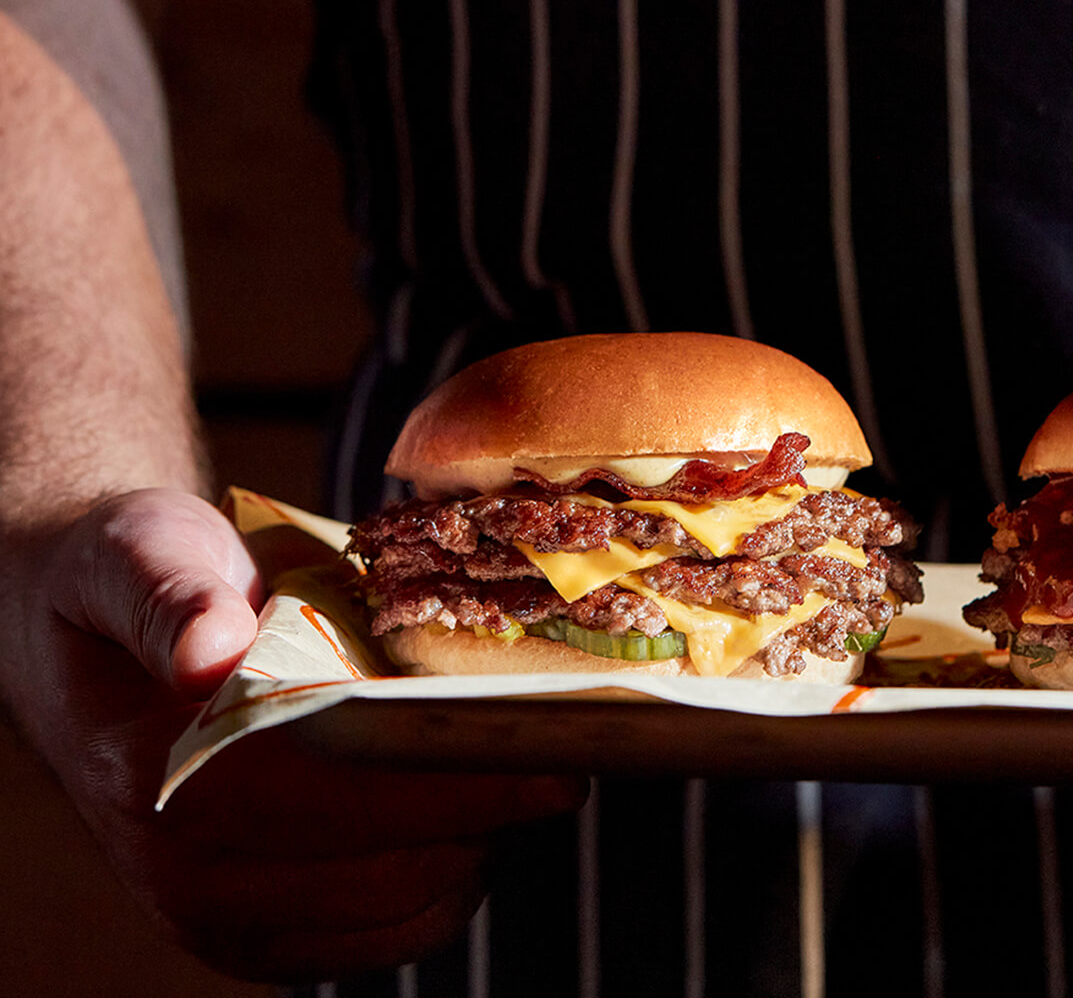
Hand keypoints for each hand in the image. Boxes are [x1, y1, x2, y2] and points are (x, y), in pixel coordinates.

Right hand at [1, 488, 586, 981]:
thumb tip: (210, 650)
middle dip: (489, 817)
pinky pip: (389, 933)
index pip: (330, 804)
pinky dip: (448, 880)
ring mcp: (221, 917)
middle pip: (386, 872)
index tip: (551, 764)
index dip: (451, 790)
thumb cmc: (133, 584)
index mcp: (156, 779)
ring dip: (477, 846)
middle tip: (566, 756)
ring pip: (402, 912)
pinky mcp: (263, 936)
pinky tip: (467, 813)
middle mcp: (182, 874)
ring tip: (515, 771)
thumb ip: (171, 593)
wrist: (93, 644)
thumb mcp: (141, 550)